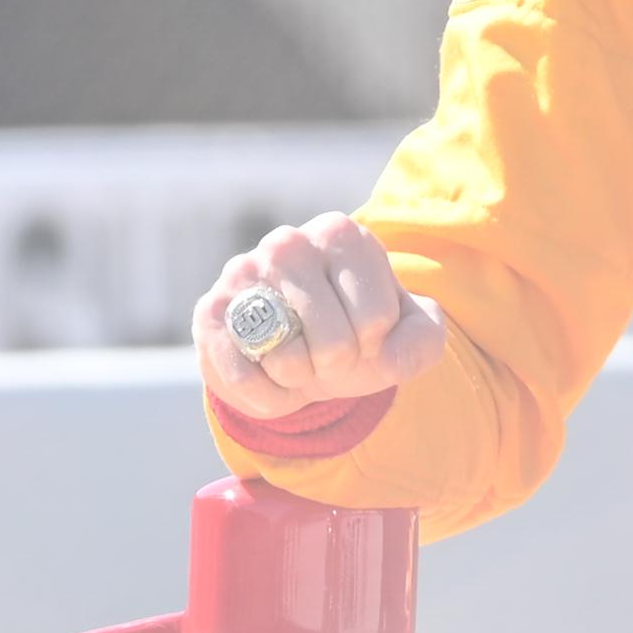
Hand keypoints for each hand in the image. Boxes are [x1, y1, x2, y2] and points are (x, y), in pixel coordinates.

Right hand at [196, 212, 448, 425]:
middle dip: (337, 364)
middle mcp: (288, 243)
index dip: (375, 343)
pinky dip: (266, 396)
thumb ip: (423, 339)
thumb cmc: (354, 334)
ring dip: (300, 379)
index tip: (361, 331)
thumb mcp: (404, 336)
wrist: (295, 353)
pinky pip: (245, 377)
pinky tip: (267, 376)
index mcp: (341, 235)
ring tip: (296, 359)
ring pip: (288, 360)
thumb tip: (390, 355)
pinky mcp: (208, 312)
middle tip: (326, 352)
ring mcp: (242, 273)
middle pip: (334, 341)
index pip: (376, 316)